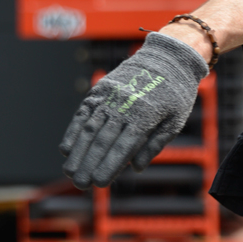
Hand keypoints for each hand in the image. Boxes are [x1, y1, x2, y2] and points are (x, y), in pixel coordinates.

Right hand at [59, 33, 208, 188]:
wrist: (169, 57)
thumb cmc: (176, 94)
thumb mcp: (175, 120)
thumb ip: (155, 144)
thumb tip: (136, 168)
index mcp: (146, 116)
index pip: (123, 146)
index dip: (109, 165)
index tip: (98, 183)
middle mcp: (125, 106)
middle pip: (103, 140)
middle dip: (90, 164)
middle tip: (80, 184)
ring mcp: (111, 96)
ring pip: (90, 128)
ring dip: (78, 151)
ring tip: (69, 172)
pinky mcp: (101, 89)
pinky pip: (84, 112)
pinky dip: (73, 130)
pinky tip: (66, 148)